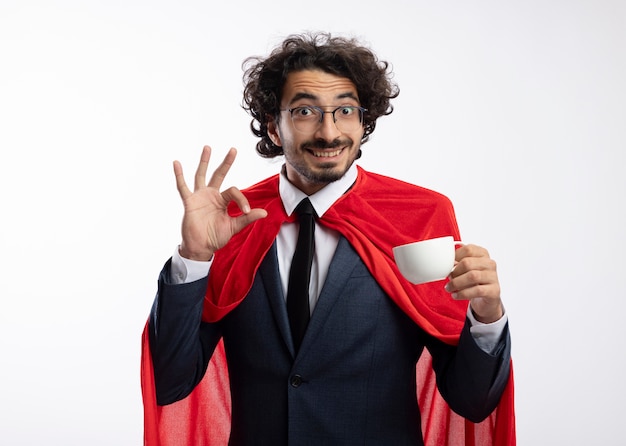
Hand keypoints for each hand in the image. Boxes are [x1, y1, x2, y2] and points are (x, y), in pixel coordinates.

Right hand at [174, 145, 267, 260]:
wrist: (201, 248)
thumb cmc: (216, 237)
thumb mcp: (234, 227)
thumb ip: (247, 218)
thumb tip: (265, 213)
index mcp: (223, 201)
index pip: (234, 191)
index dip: (242, 199)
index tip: (246, 211)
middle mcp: (212, 195)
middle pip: (220, 174)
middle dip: (226, 162)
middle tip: (234, 149)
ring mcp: (200, 197)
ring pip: (202, 175)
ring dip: (205, 161)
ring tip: (208, 147)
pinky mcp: (189, 202)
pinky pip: (183, 187)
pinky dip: (179, 175)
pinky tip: (177, 163)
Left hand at [445, 244, 503, 323]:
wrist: (486, 299)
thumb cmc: (473, 281)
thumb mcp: (466, 269)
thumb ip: (457, 262)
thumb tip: (446, 262)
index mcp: (483, 254)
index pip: (468, 249)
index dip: (455, 257)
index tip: (448, 265)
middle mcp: (489, 263)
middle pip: (468, 263)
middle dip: (454, 272)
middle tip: (448, 278)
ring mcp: (493, 277)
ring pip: (472, 276)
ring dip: (456, 283)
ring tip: (449, 288)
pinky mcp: (494, 290)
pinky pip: (477, 290)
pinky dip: (462, 293)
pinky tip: (456, 295)